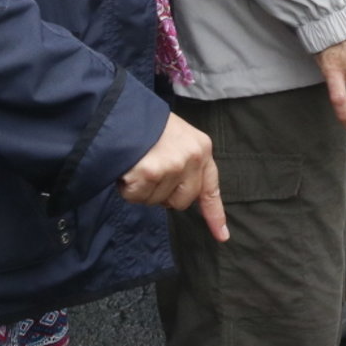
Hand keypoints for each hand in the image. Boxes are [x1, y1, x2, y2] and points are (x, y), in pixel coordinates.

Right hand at [120, 111, 225, 240]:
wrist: (123, 109)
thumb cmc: (148, 125)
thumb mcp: (178, 137)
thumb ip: (186, 164)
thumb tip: (183, 198)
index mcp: (202, 149)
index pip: (210, 189)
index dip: (215, 215)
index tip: (222, 236)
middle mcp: (191, 159)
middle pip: (181, 202)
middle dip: (164, 196)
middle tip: (150, 173)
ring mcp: (172, 167)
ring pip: (156, 202)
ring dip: (143, 190)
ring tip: (138, 163)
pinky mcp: (150, 173)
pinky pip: (136, 197)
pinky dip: (127, 188)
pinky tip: (127, 168)